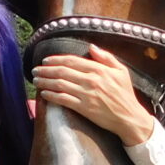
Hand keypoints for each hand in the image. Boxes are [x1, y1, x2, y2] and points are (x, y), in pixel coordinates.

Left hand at [32, 45, 157, 144]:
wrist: (129, 118)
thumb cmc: (125, 95)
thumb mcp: (121, 71)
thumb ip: (106, 57)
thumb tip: (91, 47)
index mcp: (99, 69)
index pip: (72, 60)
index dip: (56, 59)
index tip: (45, 60)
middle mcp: (91, 80)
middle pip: (62, 71)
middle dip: (46, 70)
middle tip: (35, 70)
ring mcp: (86, 94)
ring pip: (60, 84)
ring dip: (45, 81)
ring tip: (36, 80)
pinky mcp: (84, 108)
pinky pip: (63, 100)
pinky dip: (51, 96)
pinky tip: (44, 94)